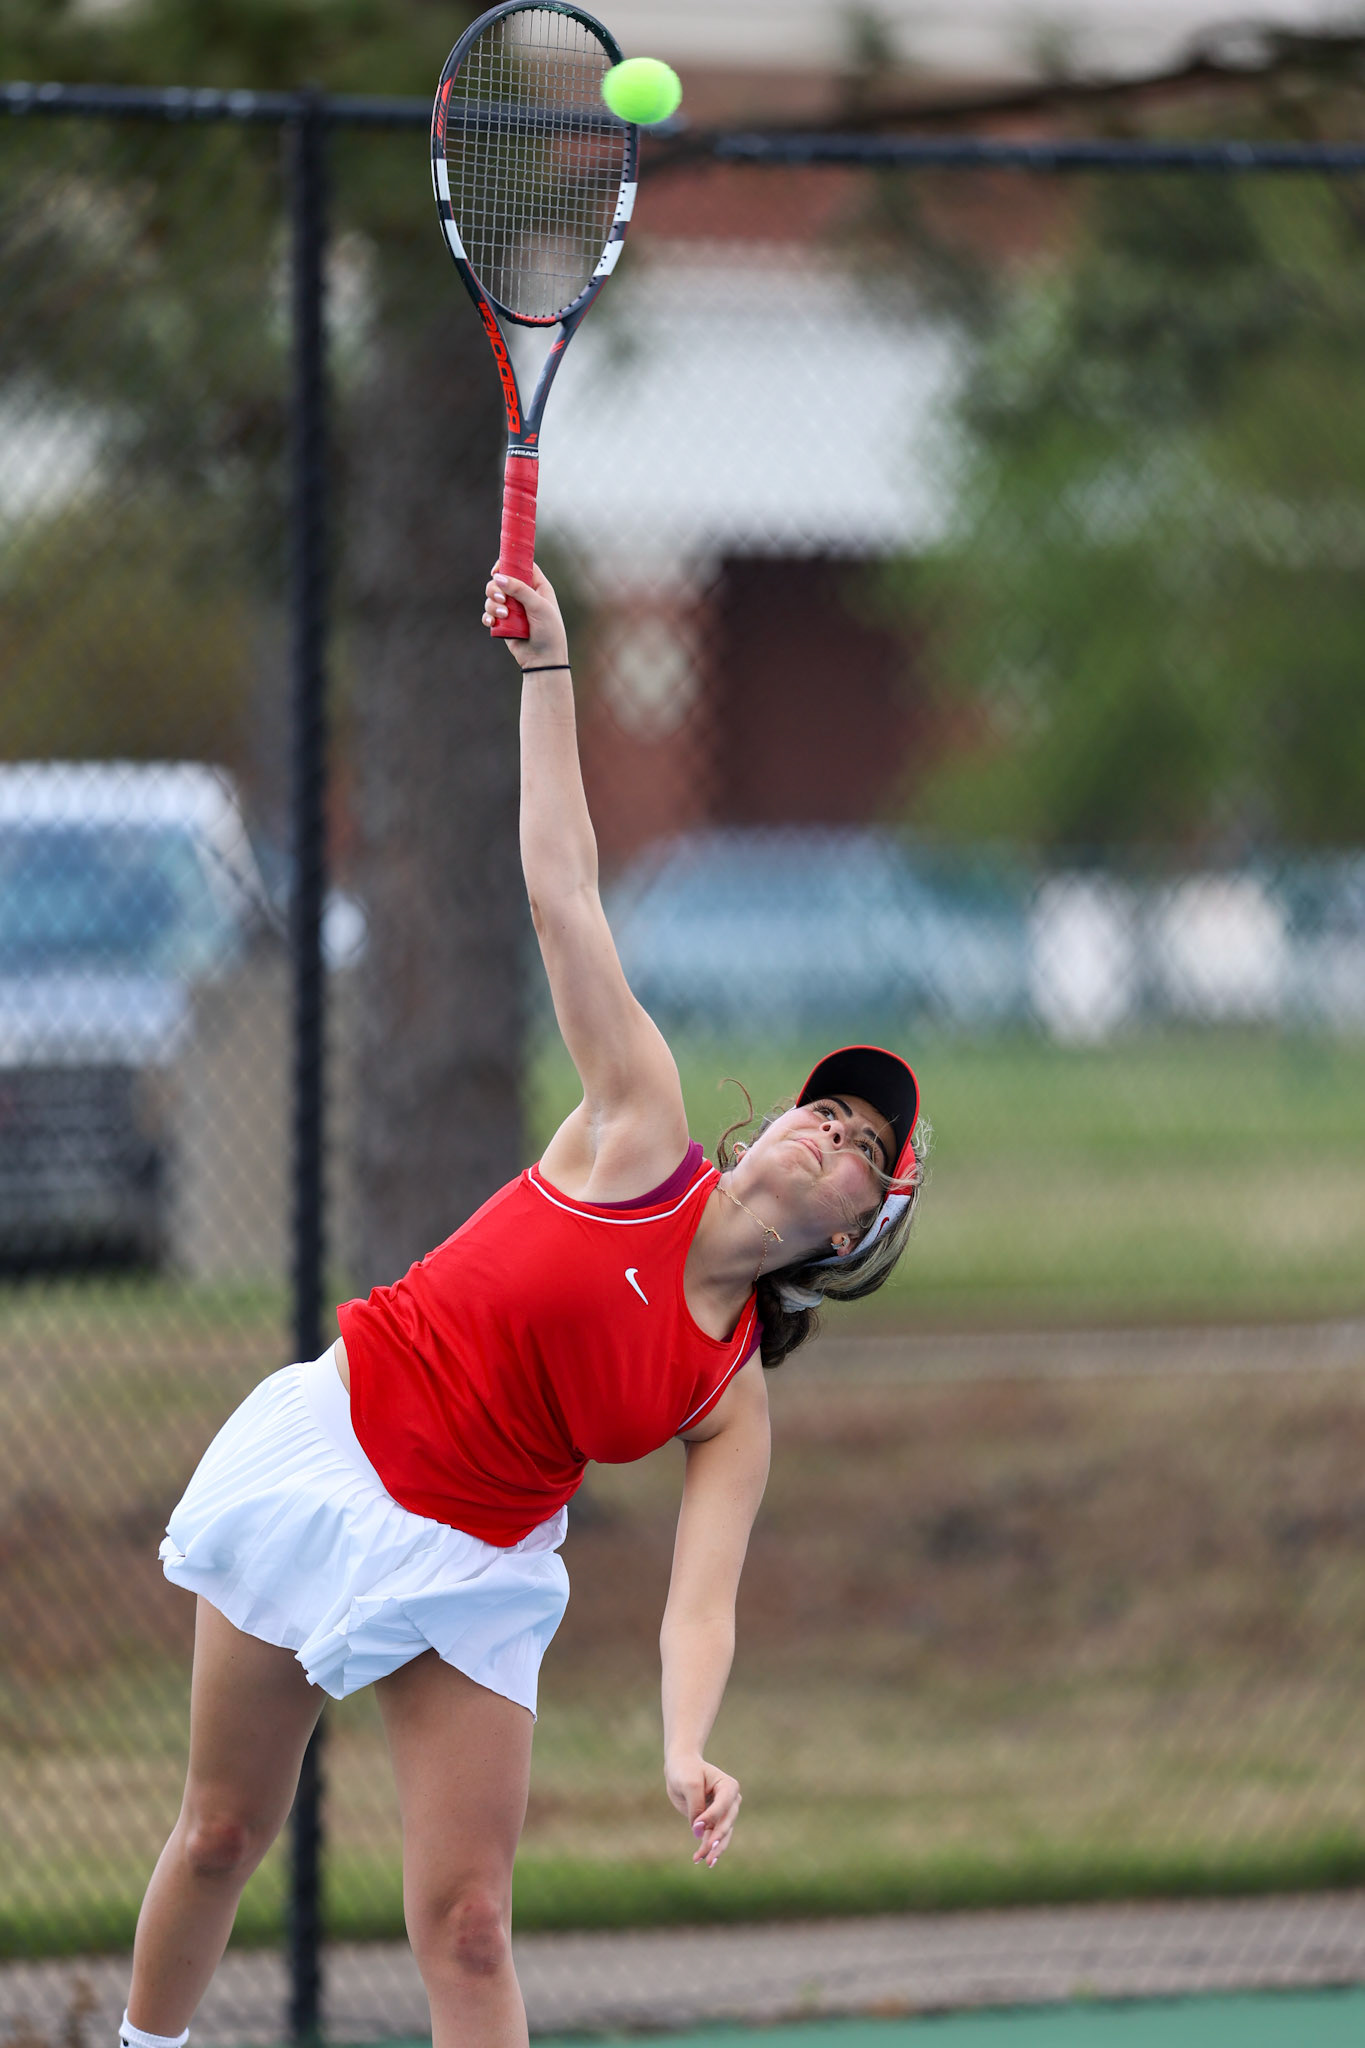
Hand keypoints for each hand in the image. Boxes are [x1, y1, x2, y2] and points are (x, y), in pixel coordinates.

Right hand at [482, 561, 569, 671]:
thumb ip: (520, 589)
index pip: (521, 566)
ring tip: (502, 615)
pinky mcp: (504, 623)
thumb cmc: (548, 631)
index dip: (507, 564)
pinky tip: (492, 622)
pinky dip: (489, 616)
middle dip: (496, 588)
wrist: (544, 660)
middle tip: (502, 599)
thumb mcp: (538, 606)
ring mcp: (513, 609)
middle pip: (502, 580)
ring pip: (493, 597)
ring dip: (492, 604)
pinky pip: (490, 614)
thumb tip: (498, 576)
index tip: (496, 569)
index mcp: (537, 587)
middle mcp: (524, 595)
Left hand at [665, 1752, 741, 1868]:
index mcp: (729, 1786)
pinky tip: (699, 1859)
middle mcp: (731, 1801)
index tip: (695, 1826)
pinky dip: (707, 1849)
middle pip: (726, 1823)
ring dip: (714, 1849)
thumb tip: (698, 1832)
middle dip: (717, 1838)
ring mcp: (724, 1812)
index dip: (711, 1817)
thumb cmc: (686, 1771)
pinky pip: (713, 1837)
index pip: (723, 1805)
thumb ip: (696, 1807)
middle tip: (707, 1853)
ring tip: (706, 1862)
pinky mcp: (714, 1822)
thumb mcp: (689, 1784)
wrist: (681, 1767)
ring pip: (722, 1834)